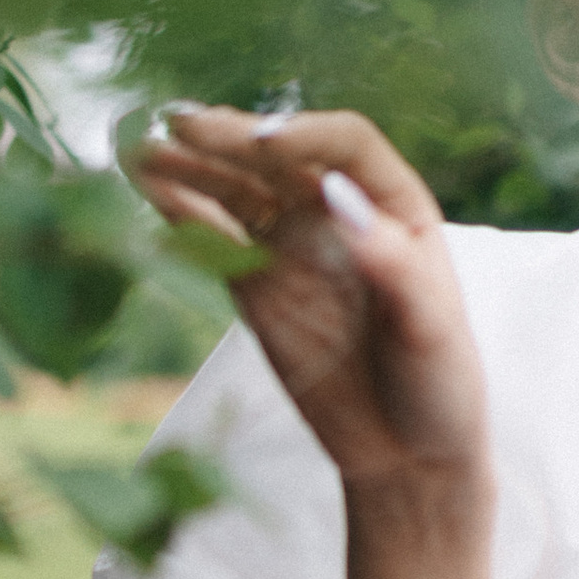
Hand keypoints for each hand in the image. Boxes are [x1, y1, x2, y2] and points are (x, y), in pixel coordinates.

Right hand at [131, 104, 487, 493]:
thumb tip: (335, 196)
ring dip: (191, 166)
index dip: (302, 137)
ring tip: (142, 148)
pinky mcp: (254, 286)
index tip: (263, 146)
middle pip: (277, 158)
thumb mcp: (429, 327)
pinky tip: (145, 190)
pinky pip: (212, 240)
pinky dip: (179, 214)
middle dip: (230, 139)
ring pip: (236, 191)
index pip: (345, 144)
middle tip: (179, 124)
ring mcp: (291, 246)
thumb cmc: (437, 383)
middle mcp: (338, 211)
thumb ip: (388, 262)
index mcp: (395, 204)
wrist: (406, 454)